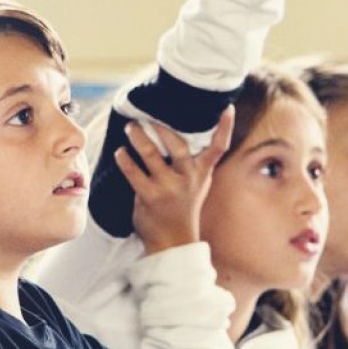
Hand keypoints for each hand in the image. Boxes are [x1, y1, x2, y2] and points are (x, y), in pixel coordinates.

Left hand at [115, 108, 233, 254]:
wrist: (173, 241)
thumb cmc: (183, 206)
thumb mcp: (197, 184)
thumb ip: (194, 162)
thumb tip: (180, 132)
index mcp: (202, 173)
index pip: (218, 147)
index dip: (226, 127)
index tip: (227, 108)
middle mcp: (188, 179)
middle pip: (178, 146)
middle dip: (161, 128)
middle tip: (146, 116)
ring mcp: (168, 188)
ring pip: (151, 155)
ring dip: (137, 138)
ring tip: (130, 128)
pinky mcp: (149, 197)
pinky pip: (133, 172)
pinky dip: (125, 159)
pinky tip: (120, 152)